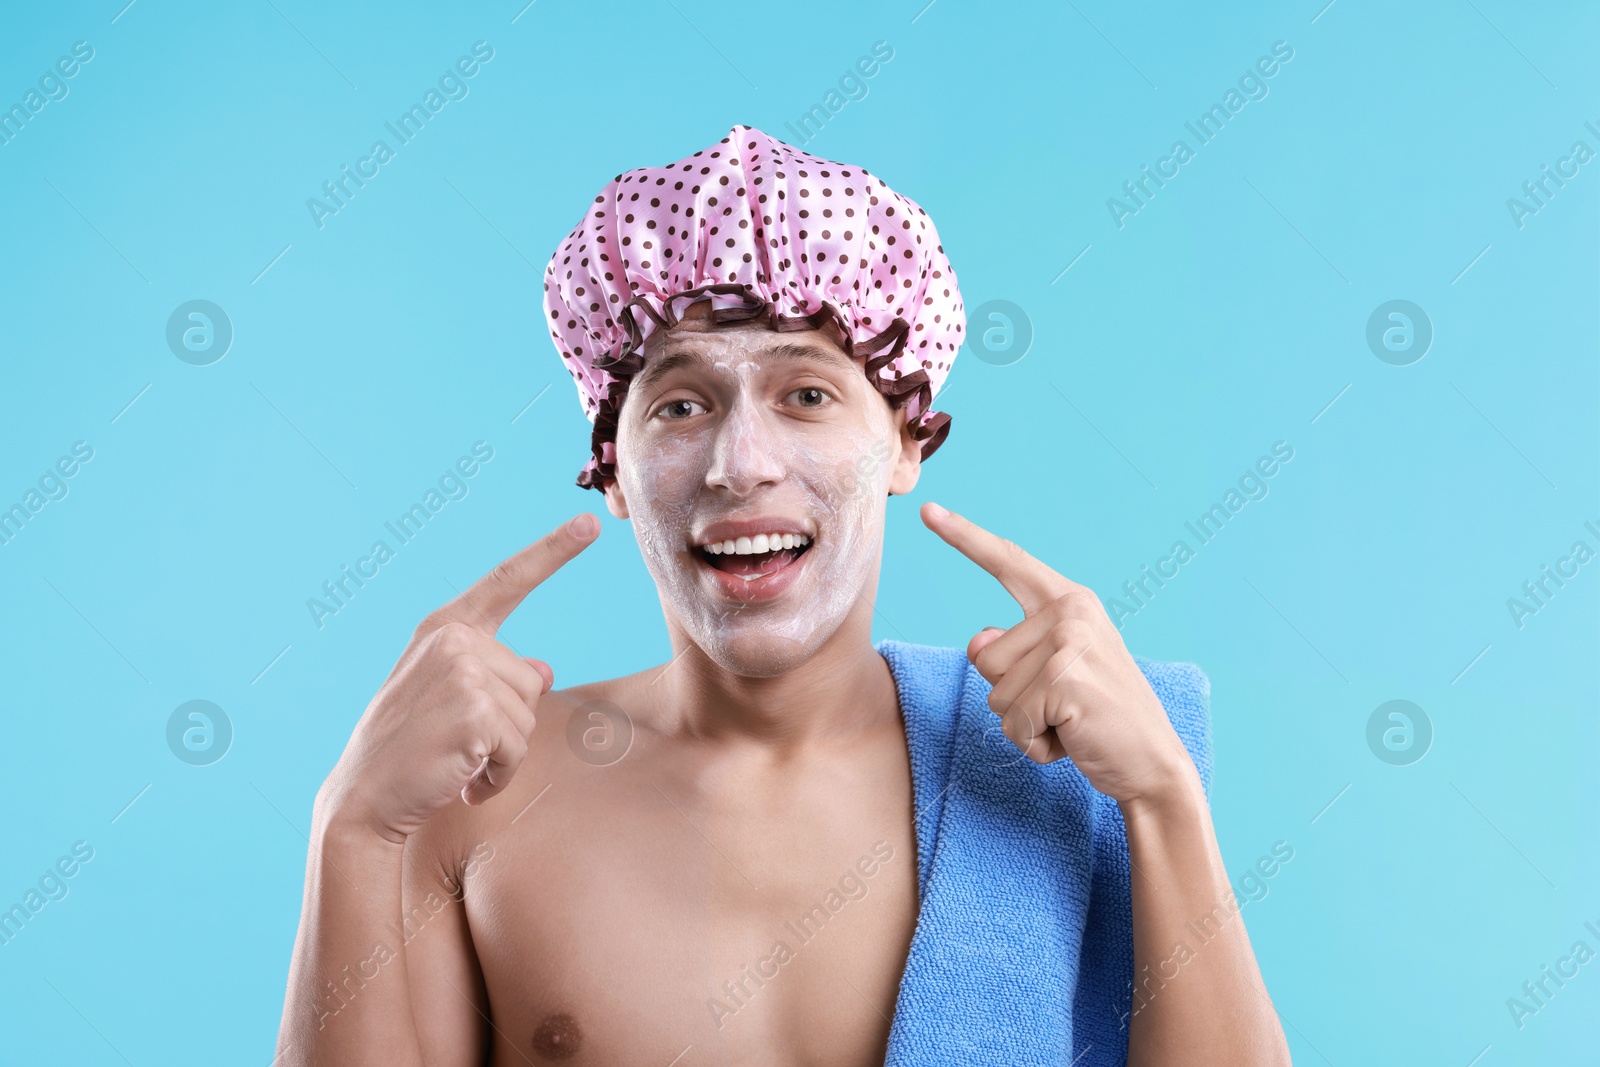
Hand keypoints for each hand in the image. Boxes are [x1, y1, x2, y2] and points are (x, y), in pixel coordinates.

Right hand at [317, 514, 600, 842]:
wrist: (363, 798)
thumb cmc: (408, 750)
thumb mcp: (450, 698)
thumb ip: (494, 675)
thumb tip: (544, 670)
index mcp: (446, 627)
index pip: (508, 581)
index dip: (553, 551)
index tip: (589, 523)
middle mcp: (454, 639)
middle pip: (531, 680)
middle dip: (507, 724)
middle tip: (455, 742)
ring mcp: (465, 671)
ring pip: (528, 717)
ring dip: (502, 754)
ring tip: (455, 761)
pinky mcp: (476, 710)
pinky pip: (518, 749)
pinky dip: (499, 776)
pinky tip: (463, 782)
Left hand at [920, 502, 1195, 806]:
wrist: (1152, 764)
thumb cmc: (1097, 718)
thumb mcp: (1049, 674)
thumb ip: (1011, 651)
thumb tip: (978, 643)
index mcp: (1069, 601)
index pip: (1007, 562)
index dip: (963, 537)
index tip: (926, 511)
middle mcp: (1070, 612)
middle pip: (985, 657)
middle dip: (1012, 697)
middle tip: (1064, 708)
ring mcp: (1070, 643)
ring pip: (995, 694)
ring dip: (1024, 724)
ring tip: (1070, 723)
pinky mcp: (1065, 680)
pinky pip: (1013, 723)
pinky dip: (1034, 744)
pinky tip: (1072, 740)